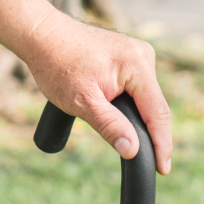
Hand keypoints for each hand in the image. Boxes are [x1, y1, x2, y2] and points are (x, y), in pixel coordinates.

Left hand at [18, 9, 172, 174]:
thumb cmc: (56, 64)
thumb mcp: (81, 101)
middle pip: (153, 105)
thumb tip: (133, 151)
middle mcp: (143, 55)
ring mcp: (135, 53)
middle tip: (148, 163)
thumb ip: (110, 126)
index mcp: (137, 64)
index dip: (162, 144)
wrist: (39, 34)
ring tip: (128, 141)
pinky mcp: (126, 55)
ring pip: (144, 97)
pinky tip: (119, 117)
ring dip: (136, 117)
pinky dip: (128, 105)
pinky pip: (135, 87)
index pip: (158, 112)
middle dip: (149, 132)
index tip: (163, 169)